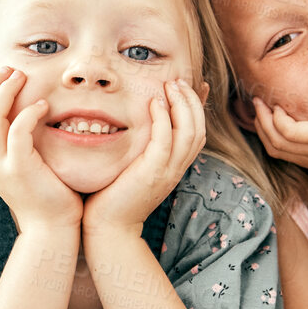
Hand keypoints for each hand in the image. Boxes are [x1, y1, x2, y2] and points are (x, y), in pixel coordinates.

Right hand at [0, 67, 82, 230]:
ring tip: (22, 78)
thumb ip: (18, 140)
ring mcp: (0, 167)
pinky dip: (27, 113)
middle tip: (11, 70)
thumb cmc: (46, 193)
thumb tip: (20, 113)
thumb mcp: (24, 163)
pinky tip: (43, 105)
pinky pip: (17, 133)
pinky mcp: (20, 170)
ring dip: (5, 92)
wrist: (52, 229)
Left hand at [83, 78, 206, 235]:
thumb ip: (142, 148)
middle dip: (191, 100)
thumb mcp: (134, 168)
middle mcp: (176, 168)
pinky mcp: (152, 172)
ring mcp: (167, 171)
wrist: (108, 227)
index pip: (198, 132)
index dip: (198, 107)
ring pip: (189, 131)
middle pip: (199, 128)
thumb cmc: (113, 196)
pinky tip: (154, 103)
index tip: (192, 85)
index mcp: (175, 167)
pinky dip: (163, 119)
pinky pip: (165, 140)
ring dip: (181, 104)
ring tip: (170, 85)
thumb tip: (138, 125)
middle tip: (177, 81)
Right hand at [250, 94, 307, 189]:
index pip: (291, 152)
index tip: (273, 118)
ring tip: (260, 103)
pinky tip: (278, 106)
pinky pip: (286, 130)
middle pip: (276, 148)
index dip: (277, 136)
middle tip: (258, 108)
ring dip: (263, 121)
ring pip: (276, 141)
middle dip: (263, 128)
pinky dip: (276, 119)